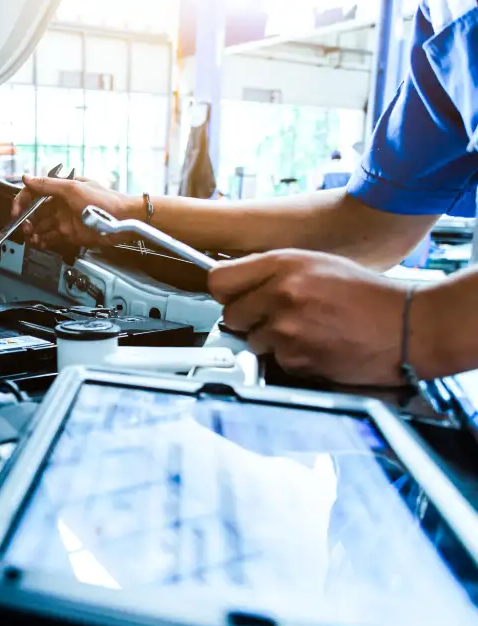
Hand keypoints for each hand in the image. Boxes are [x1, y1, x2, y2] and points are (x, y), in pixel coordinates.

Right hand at [10, 175, 128, 248]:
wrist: (123, 220)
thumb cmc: (104, 201)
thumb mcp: (73, 189)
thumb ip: (48, 185)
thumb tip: (27, 178)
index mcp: (61, 189)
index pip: (34, 193)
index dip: (22, 201)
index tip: (16, 212)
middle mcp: (61, 204)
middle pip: (35, 212)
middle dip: (26, 220)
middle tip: (24, 228)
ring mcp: (65, 220)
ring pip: (42, 226)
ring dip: (33, 232)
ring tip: (31, 237)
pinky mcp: (70, 234)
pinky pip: (51, 238)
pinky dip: (42, 241)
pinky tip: (38, 243)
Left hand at [207, 250, 409, 385]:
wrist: (408, 326)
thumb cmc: (367, 296)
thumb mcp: (317, 264)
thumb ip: (274, 273)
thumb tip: (239, 286)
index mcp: (283, 264)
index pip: (219, 280)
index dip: (227, 292)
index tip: (234, 297)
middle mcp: (280, 293)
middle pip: (230, 315)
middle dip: (249, 320)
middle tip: (278, 318)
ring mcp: (286, 328)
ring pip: (251, 341)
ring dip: (271, 341)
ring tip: (307, 331)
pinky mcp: (296, 358)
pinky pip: (275, 361)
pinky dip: (291, 359)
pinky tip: (317, 346)